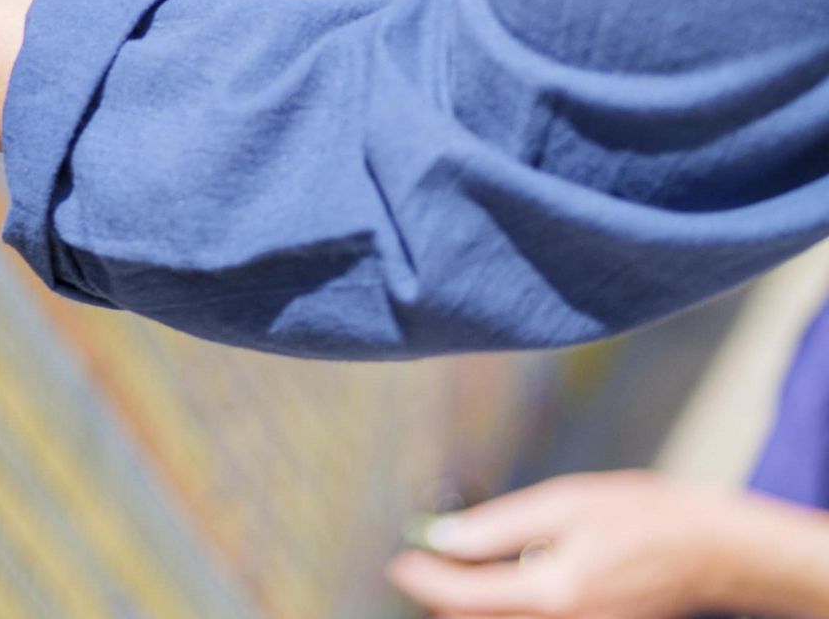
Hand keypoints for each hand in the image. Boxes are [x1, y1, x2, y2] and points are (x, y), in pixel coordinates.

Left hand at [389, 471, 746, 618]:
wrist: (711, 551)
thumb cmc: (645, 518)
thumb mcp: (564, 504)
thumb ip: (498, 526)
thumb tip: (443, 536)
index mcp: (554, 592)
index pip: (463, 594)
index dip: (423, 577)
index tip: (400, 561)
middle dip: (444, 596)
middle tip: (424, 564)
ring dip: (474, 605)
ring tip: (460, 571)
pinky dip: (508, 609)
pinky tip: (504, 583)